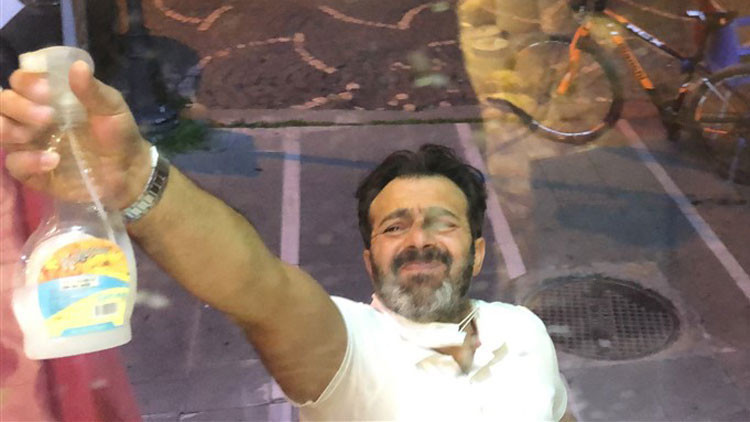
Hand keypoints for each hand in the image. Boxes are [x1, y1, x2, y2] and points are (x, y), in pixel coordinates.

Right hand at [0, 60, 151, 209]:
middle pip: (3, 102)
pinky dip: (28, 161)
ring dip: (10, 129)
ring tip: (36, 133)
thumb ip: (93, 91)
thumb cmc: (118, 134)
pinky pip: (14, 164)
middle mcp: (33, 117)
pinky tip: (52, 160)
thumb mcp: (112, 109)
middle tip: (48, 116)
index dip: (27, 82)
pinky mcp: (32, 171)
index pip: (21, 81)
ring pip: (0, 129)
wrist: (130, 172)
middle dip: (17, 105)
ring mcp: (30, 144)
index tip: (47, 91)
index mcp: (49, 97)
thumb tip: (77, 66)